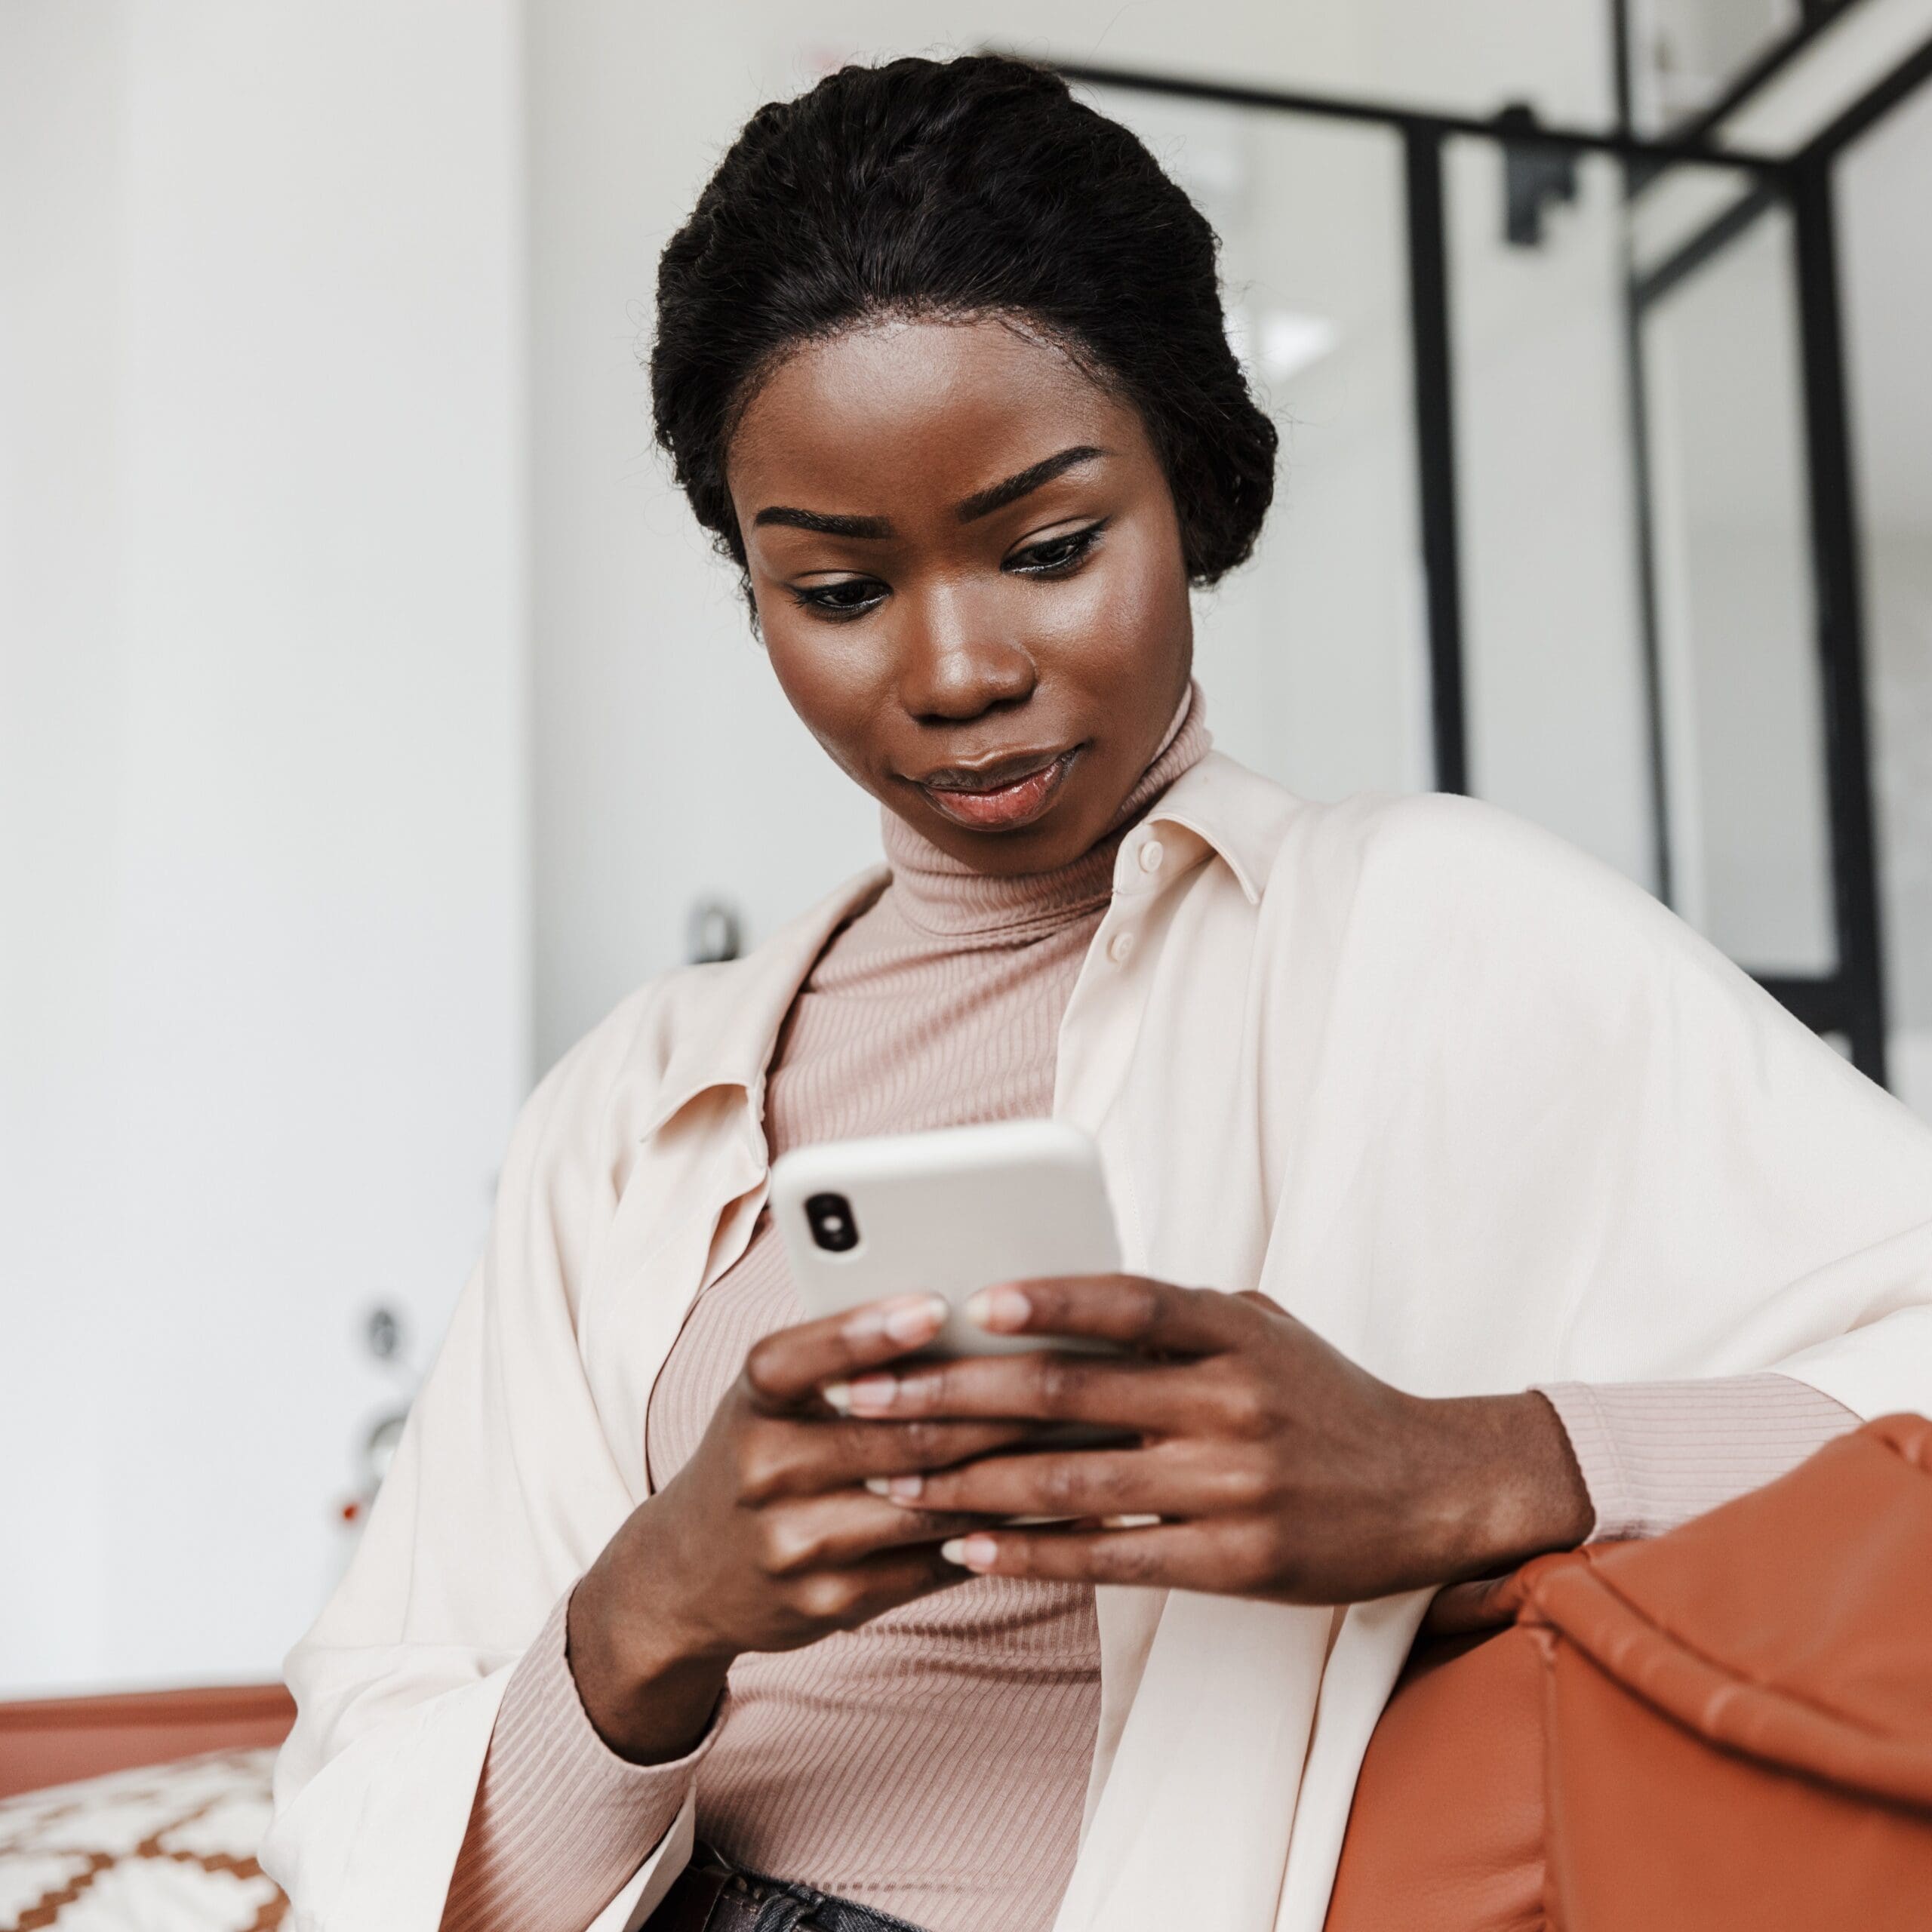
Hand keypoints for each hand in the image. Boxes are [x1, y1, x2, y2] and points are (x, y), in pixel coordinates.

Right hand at [568, 1293, 1028, 1763]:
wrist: (686, 1574)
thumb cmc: (761, 1450)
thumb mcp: (773, 1396)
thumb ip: (843, 1360)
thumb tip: (959, 1314)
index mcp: (750, 1402)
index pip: (798, 1359)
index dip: (863, 1332)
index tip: (934, 1304)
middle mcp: (761, 1472)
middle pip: (893, 1437)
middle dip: (989, 1406)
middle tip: (1065, 1377)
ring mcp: (793, 1547)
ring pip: (924, 1505)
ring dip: (1008, 1474)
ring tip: (1078, 1441)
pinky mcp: (829, 1605)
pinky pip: (929, 1566)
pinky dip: (993, 1537)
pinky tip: (1046, 1513)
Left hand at [829, 1276, 1591, 1604]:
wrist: (1429, 1488)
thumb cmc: (1324, 1397)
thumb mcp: (1259, 1328)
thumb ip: (1170, 1314)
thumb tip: (1055, 1293)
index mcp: (1231, 1329)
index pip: (1123, 1300)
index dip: (1040, 1299)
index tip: (960, 1303)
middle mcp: (1227, 1400)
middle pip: (1065, 1393)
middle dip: (951, 1395)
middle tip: (866, 1398)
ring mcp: (1229, 1484)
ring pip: (1069, 1481)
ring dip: (966, 1483)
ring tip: (890, 1478)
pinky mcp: (1231, 1561)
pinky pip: (1108, 1558)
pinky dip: (1029, 1554)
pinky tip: (966, 1549)